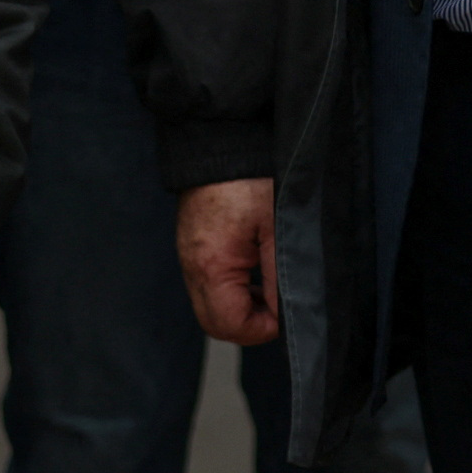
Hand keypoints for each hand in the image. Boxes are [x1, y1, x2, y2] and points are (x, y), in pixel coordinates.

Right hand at [179, 178, 280, 344]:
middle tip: (277, 310)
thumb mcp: (277, 229)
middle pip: (215, 323)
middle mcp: (192, 267)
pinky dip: (229, 291)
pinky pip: (206, 285)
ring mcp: (187, 257)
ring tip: (268, 292)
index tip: (284, 316)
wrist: (221, 142)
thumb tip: (284, 315)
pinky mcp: (191, 247)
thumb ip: (279, 278)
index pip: (230, 325)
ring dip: (239, 309)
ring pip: (210, 307)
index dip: (261, 330)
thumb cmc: (251, 180)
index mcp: (211, 266)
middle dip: (248, 326)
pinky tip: (253, 274)